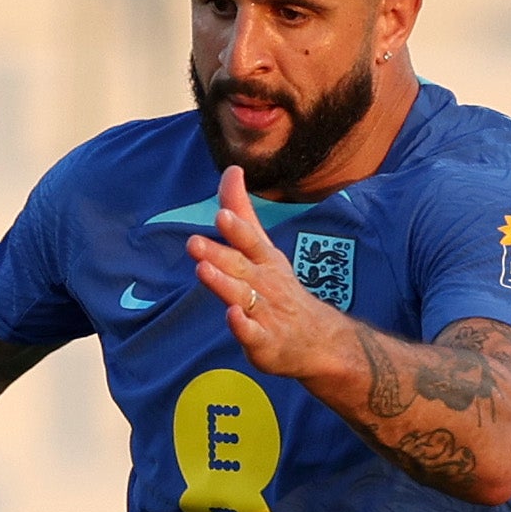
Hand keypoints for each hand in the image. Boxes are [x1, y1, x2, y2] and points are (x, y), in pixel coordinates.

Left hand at [184, 166, 355, 386]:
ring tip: (203, 270)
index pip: (250, 241)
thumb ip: (242, 211)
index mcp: (264, 260)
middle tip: (194, 241)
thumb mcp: (262, 248)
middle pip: (240, 267)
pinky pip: (253, 333)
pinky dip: (243, 326)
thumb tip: (231, 170)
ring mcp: (265, 312)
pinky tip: (232, 316)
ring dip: (223, 283)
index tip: (220, 214)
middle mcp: (265, 283)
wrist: (317, 339)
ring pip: (243, 296)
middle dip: (218, 253)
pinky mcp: (264, 341)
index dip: (236, 229)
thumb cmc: (279, 287)